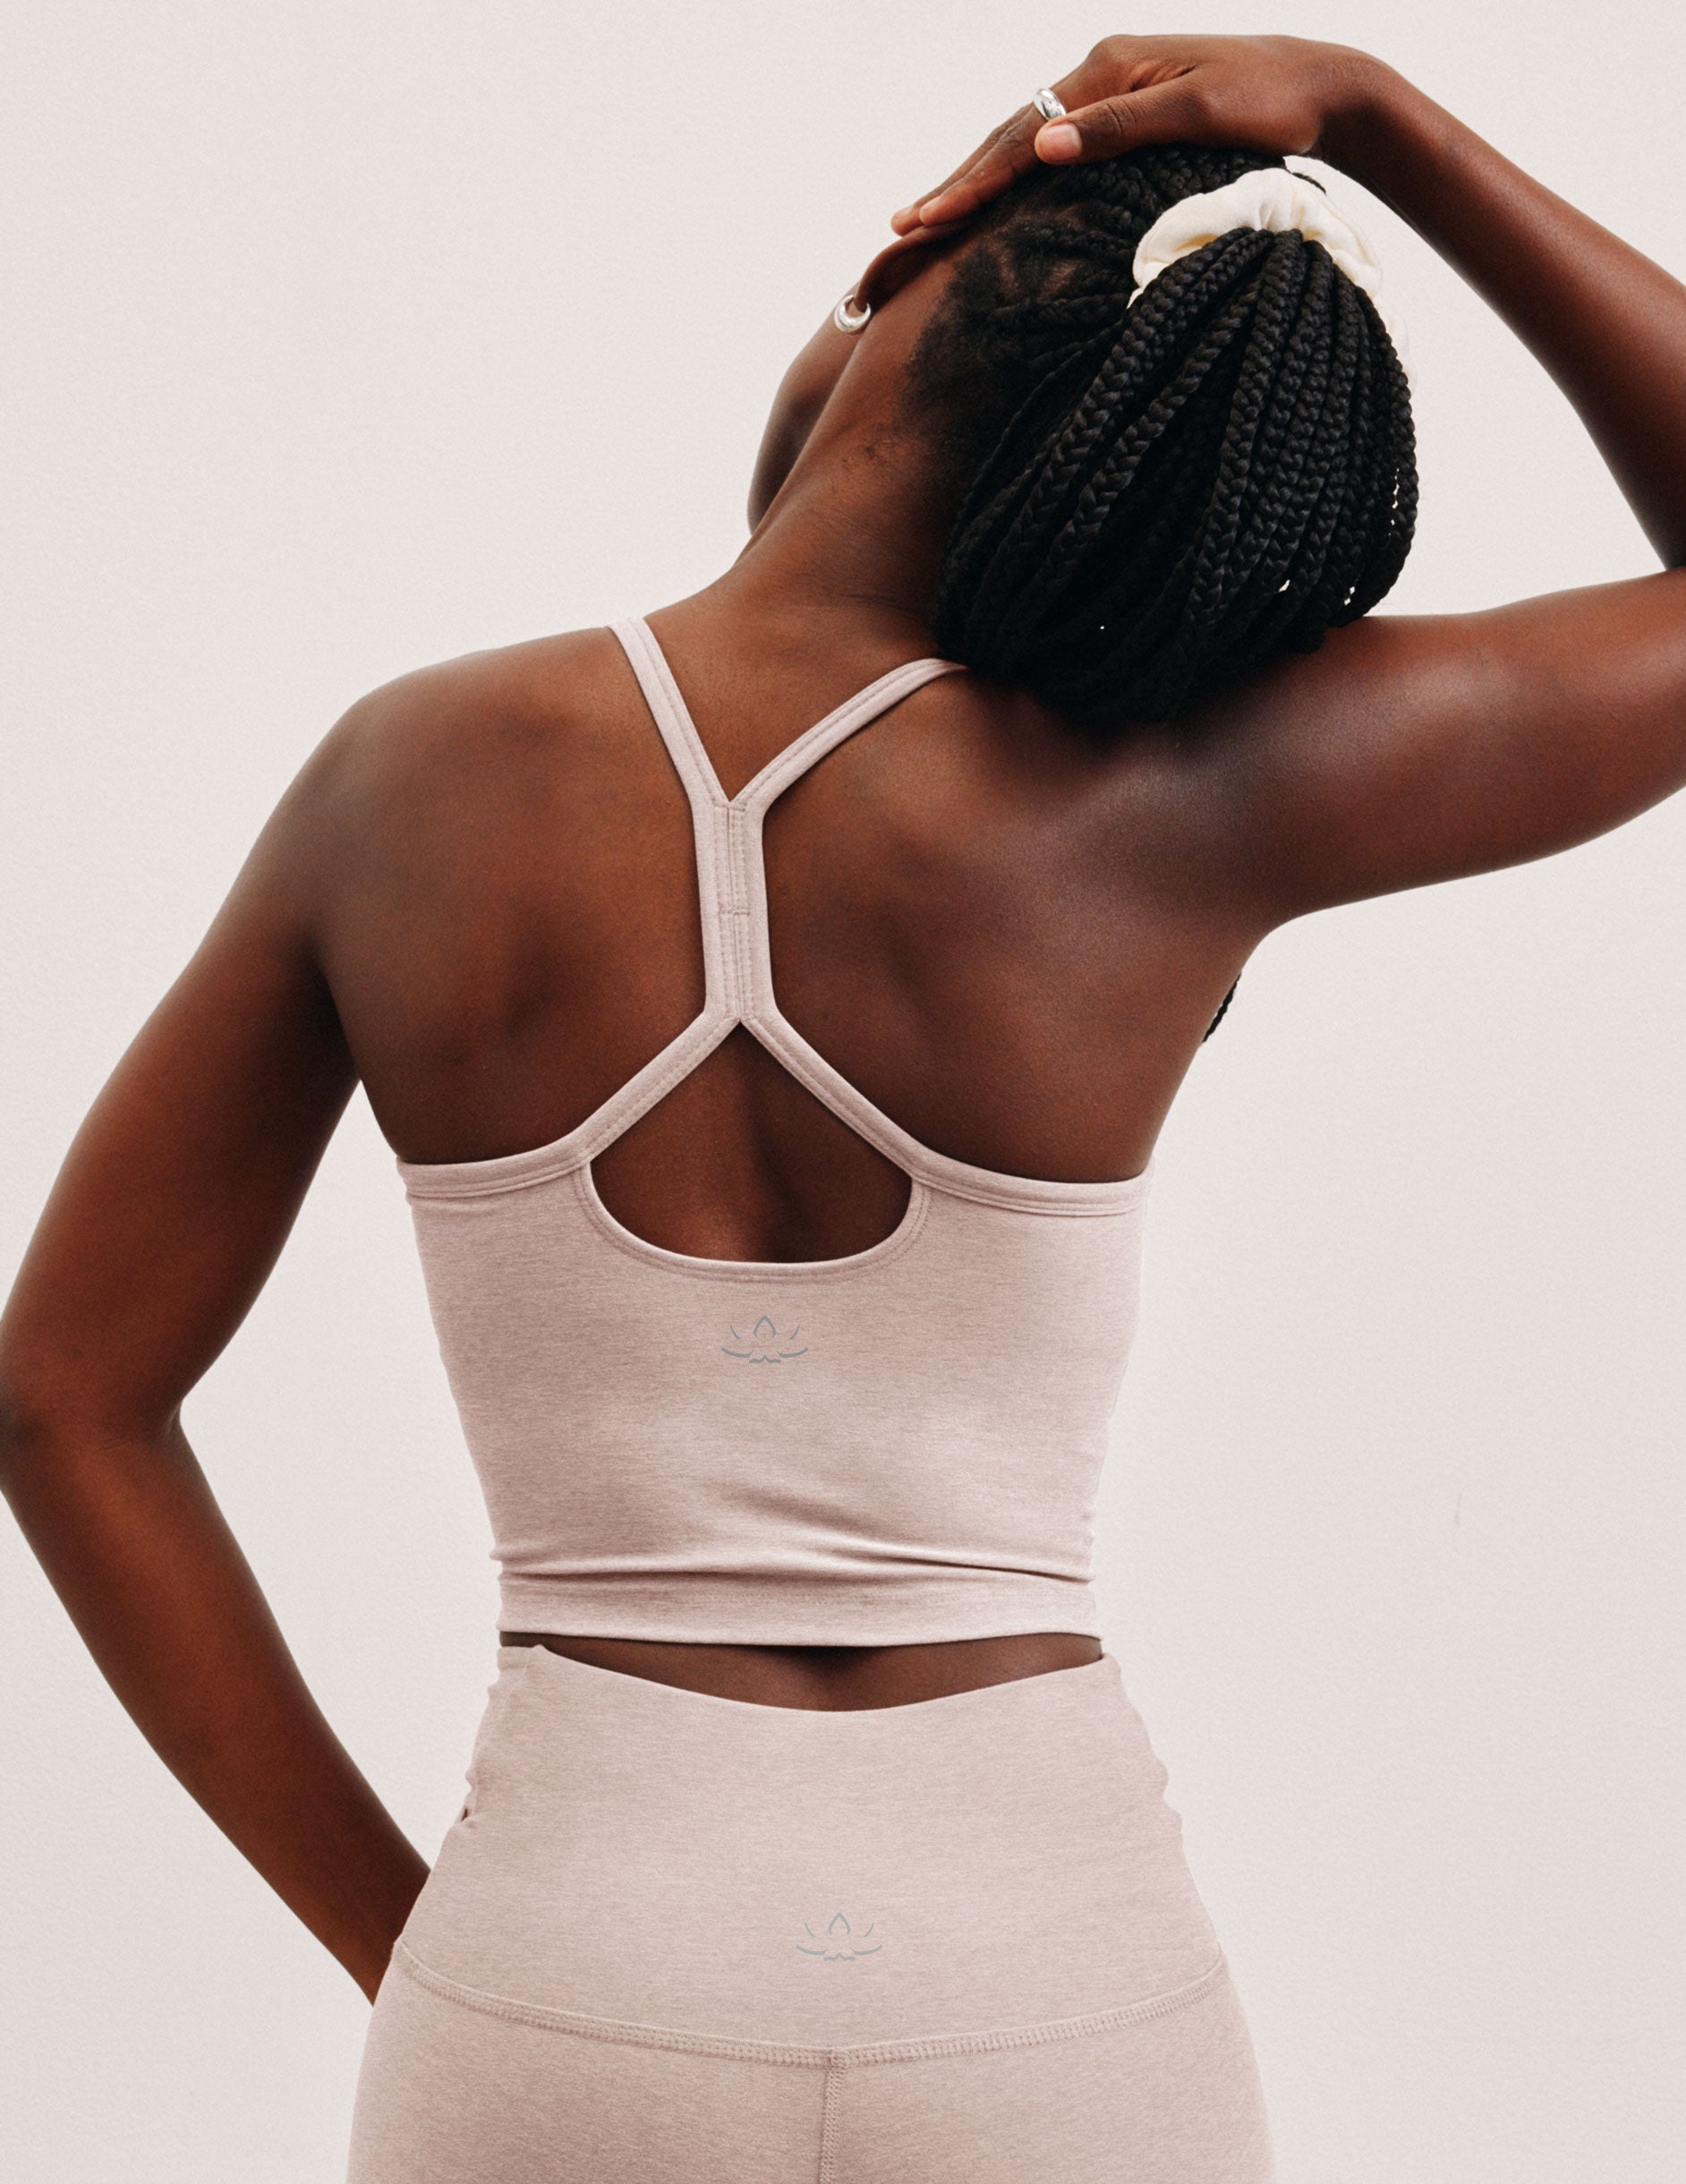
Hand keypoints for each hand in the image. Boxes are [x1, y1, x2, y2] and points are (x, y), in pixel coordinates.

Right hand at [890, 34, 1388, 232]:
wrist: (1321, 85)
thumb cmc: (1270, 104)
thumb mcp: (1196, 118)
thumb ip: (1118, 130)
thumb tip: (1043, 146)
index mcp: (1108, 68)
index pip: (1023, 134)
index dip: (973, 180)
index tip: (929, 217)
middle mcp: (1101, 71)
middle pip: (1012, 133)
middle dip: (958, 181)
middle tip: (905, 224)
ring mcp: (1111, 90)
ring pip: (1028, 139)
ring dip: (979, 179)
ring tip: (931, 216)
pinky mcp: (1126, 112)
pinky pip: (1055, 145)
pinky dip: (1017, 174)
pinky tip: (995, 199)